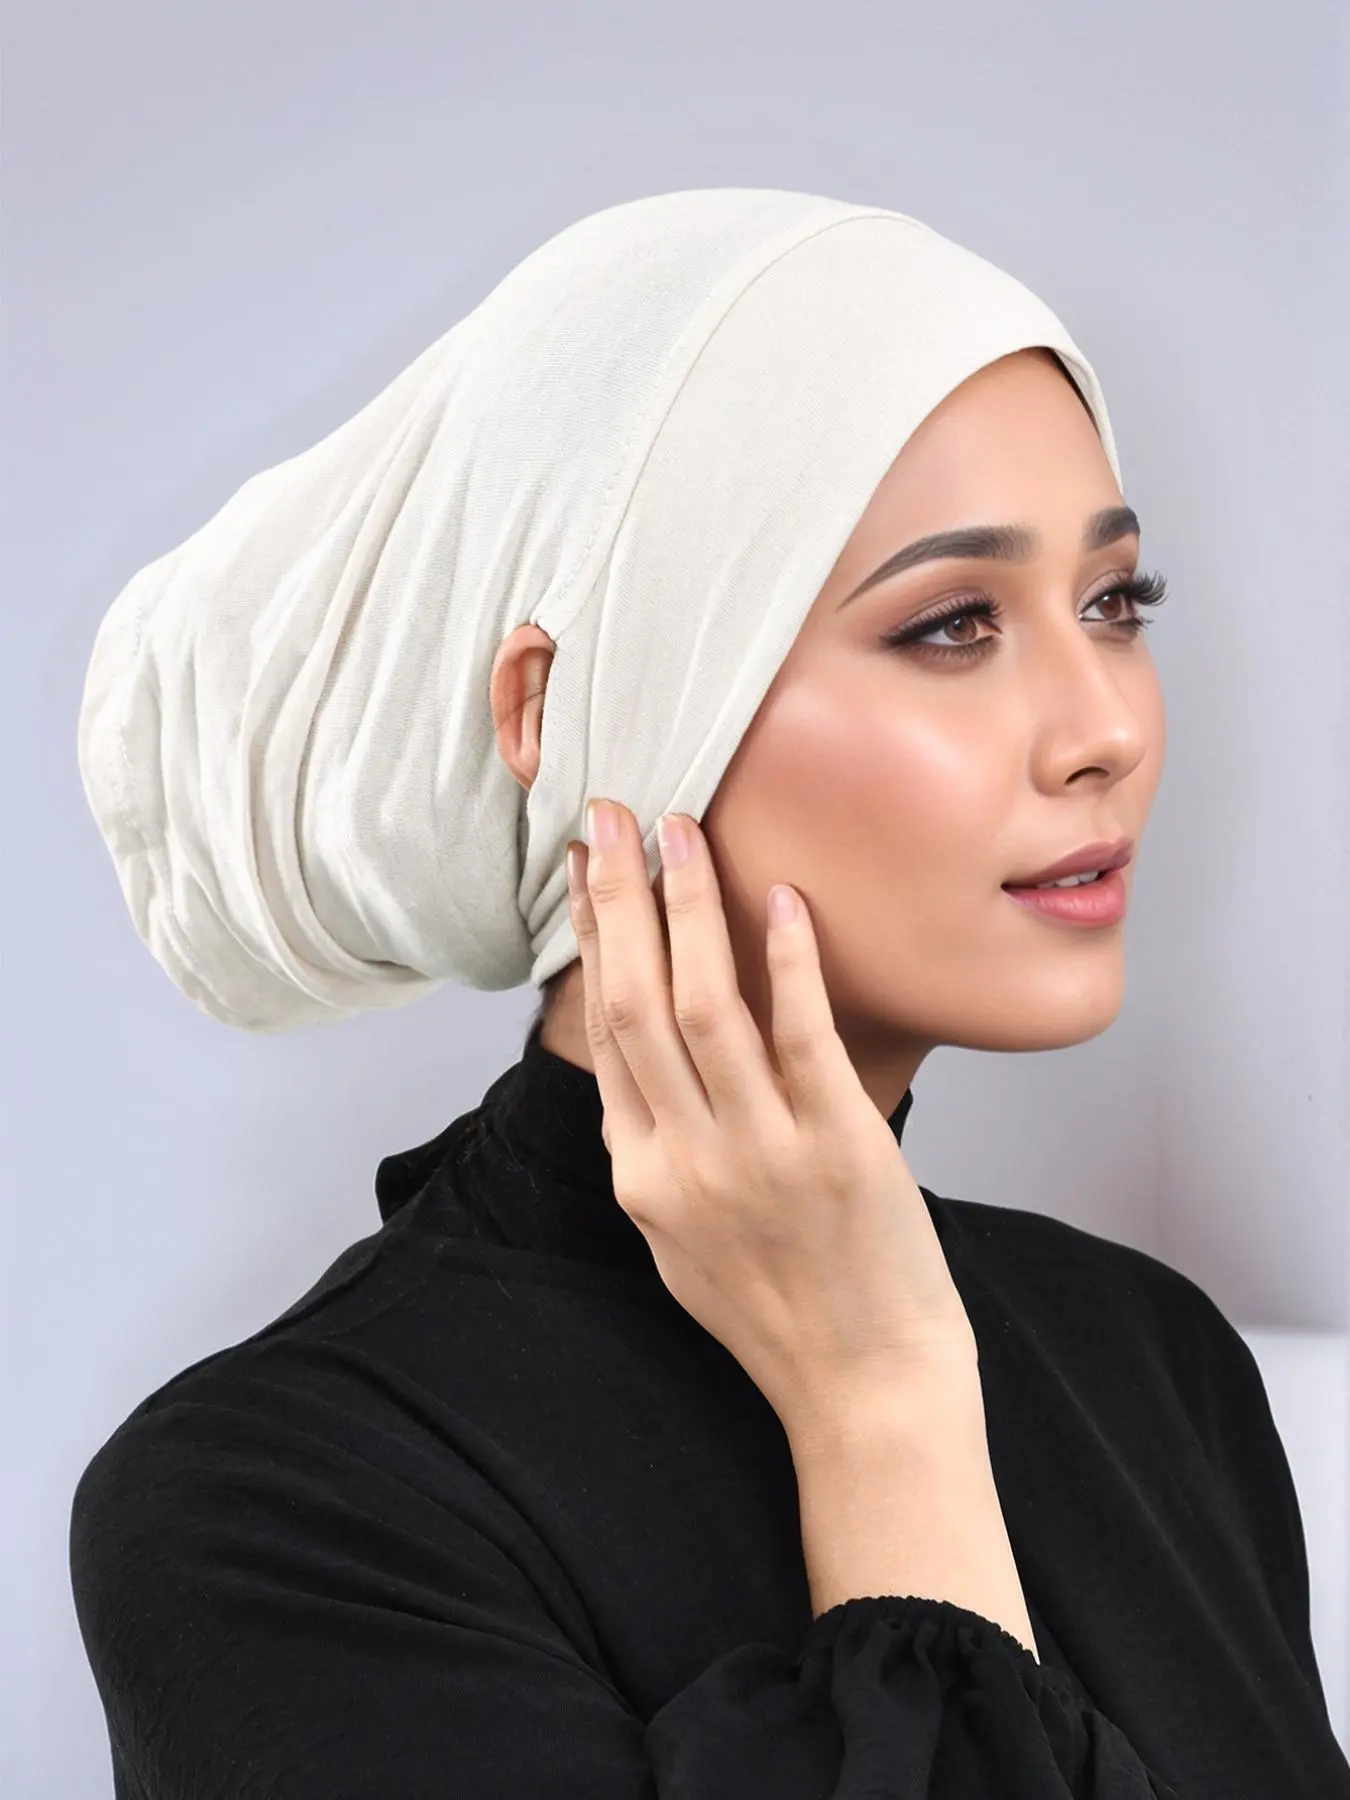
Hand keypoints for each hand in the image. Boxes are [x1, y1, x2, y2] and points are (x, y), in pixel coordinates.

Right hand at [565, 799, 979, 1435]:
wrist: (865, 1391)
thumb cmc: (779, 1315)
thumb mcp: (681, 1244)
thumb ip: (655, 1158)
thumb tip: (642, 1080)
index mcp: (641, 1178)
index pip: (605, 1035)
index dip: (595, 942)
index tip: (590, 873)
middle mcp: (686, 1161)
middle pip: (635, 1005)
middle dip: (617, 900)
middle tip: (608, 817)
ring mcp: (760, 1154)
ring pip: (704, 1008)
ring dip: (687, 909)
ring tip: (678, 831)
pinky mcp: (838, 1148)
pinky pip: (801, 1037)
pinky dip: (788, 962)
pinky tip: (781, 899)